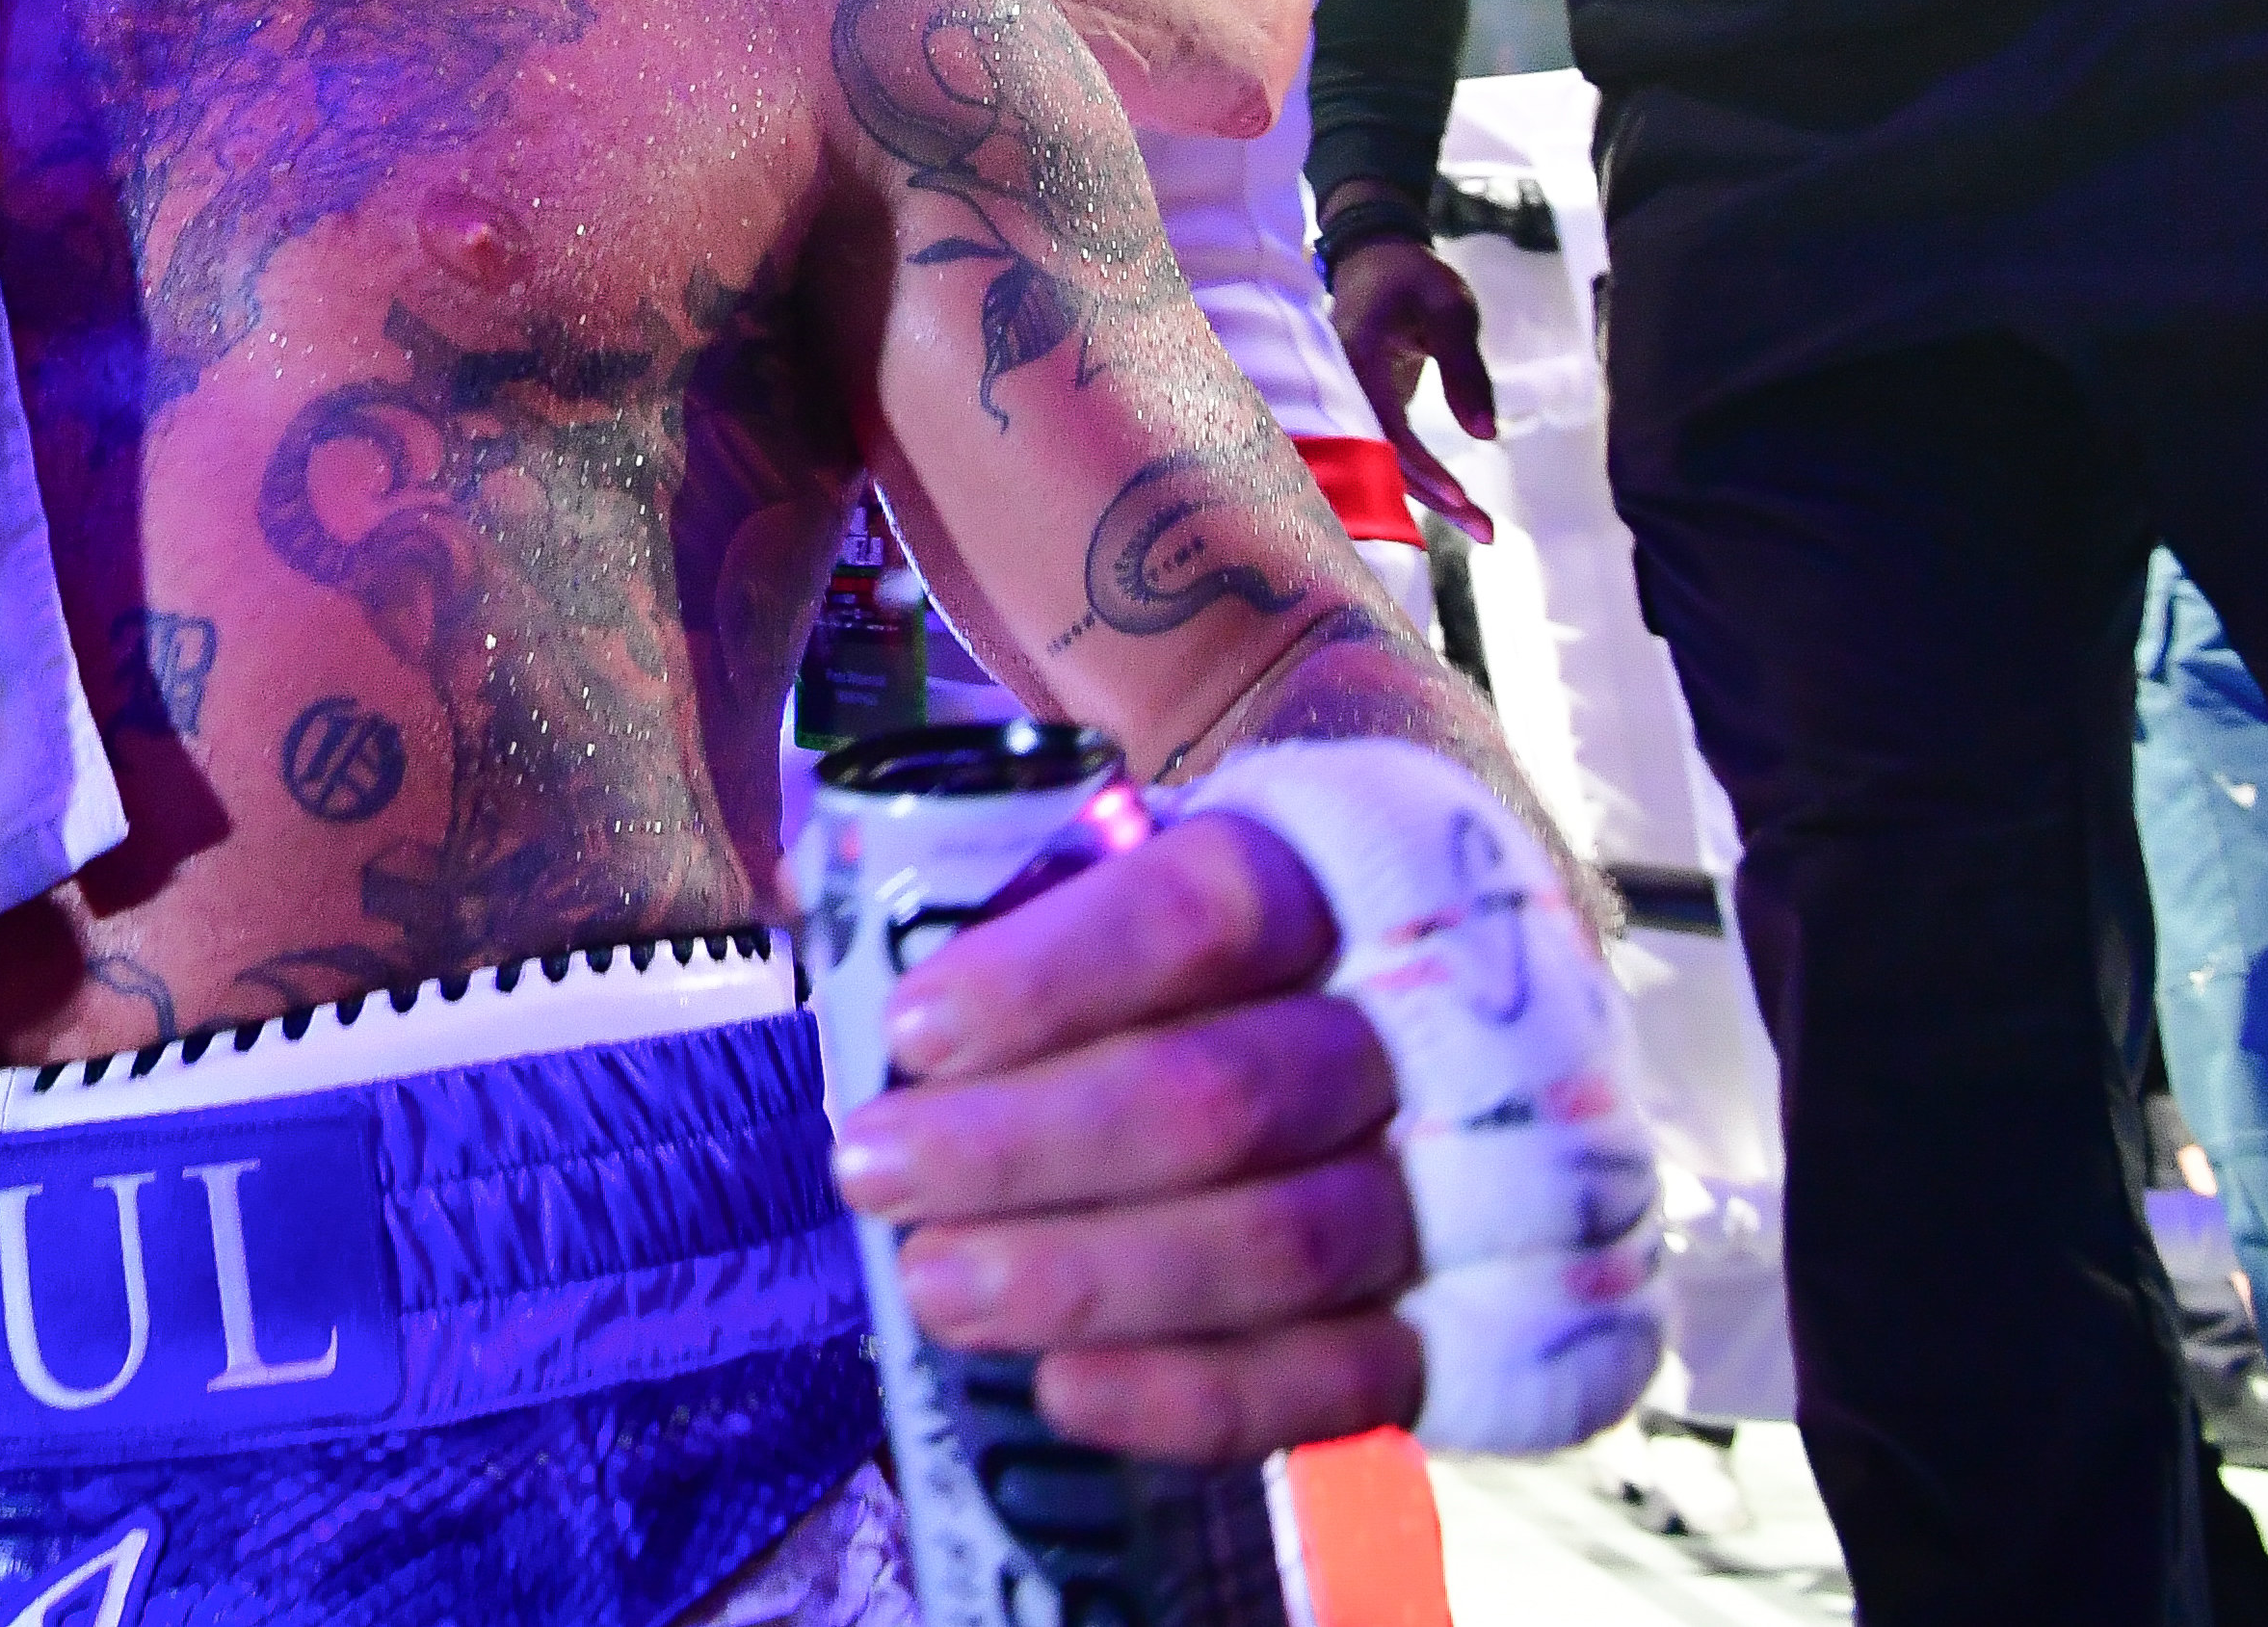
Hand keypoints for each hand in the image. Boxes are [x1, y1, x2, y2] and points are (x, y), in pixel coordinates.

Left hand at [824, 813, 1423, 1465]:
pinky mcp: (1456, 1330)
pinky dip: (1197, 1398)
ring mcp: (1442, 1186)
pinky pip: (1340, 1382)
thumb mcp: (1125, 869)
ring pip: (1282, 1244)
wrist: (1411, 1060)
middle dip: (1026, 1144)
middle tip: (868, 1171)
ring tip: (931, 1287)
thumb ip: (998, 873)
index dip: (1053, 975)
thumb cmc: (1207, 958)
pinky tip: (1062, 1393)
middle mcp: (1401, 1030)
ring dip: (1088, 1277)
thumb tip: (811, 885)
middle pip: (1224, 1094)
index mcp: (1323, 876)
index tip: (909, 1032)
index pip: (1202, 909)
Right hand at [1326, 229, 1497, 541]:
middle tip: (1487, 531)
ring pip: (1387, 464)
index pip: (1383, 426)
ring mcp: (1352, 404)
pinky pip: (1391, 454)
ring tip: (1486, 530)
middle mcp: (1344, 390)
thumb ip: (1465, 368)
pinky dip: (1424, 481)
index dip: (1418, 465)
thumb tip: (1485, 435)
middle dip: (1433, 499)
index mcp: (1356, 359)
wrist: (1374, 261)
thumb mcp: (1450, 308)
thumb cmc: (1413, 278)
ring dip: (1433, 499)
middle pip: (1382, 459)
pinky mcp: (1369, 413)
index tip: (1459, 494)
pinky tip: (1458, 508)